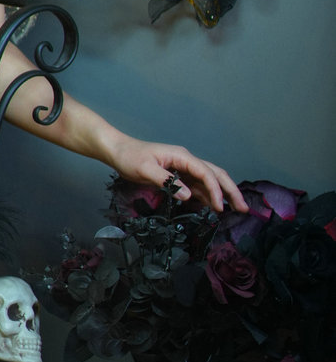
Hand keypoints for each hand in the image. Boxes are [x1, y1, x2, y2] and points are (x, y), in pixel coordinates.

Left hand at [105, 133, 247, 212]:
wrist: (118, 151)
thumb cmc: (130, 157)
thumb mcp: (144, 169)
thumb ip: (166, 181)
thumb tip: (188, 195)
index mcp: (181, 156)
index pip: (205, 172)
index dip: (215, 190)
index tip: (221, 207)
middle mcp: (186, 161)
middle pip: (215, 174)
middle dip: (230, 190)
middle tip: (244, 209)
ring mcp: (183, 168)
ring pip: (209, 181)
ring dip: (222, 194)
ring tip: (236, 210)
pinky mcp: (178, 176)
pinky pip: (198, 187)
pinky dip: (208, 197)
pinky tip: (213, 208)